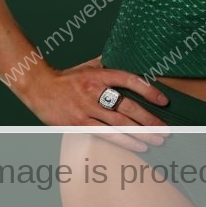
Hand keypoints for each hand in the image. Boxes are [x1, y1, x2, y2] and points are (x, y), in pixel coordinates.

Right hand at [20, 54, 170, 151]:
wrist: (39, 87)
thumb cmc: (68, 77)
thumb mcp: (90, 65)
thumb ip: (110, 64)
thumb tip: (131, 59)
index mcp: (100, 74)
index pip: (130, 80)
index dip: (148, 90)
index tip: (164, 100)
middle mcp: (94, 92)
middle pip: (127, 107)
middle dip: (149, 120)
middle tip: (166, 129)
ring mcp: (85, 110)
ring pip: (118, 124)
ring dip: (140, 134)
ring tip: (157, 141)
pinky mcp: (78, 124)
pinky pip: (104, 135)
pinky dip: (123, 142)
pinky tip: (137, 147)